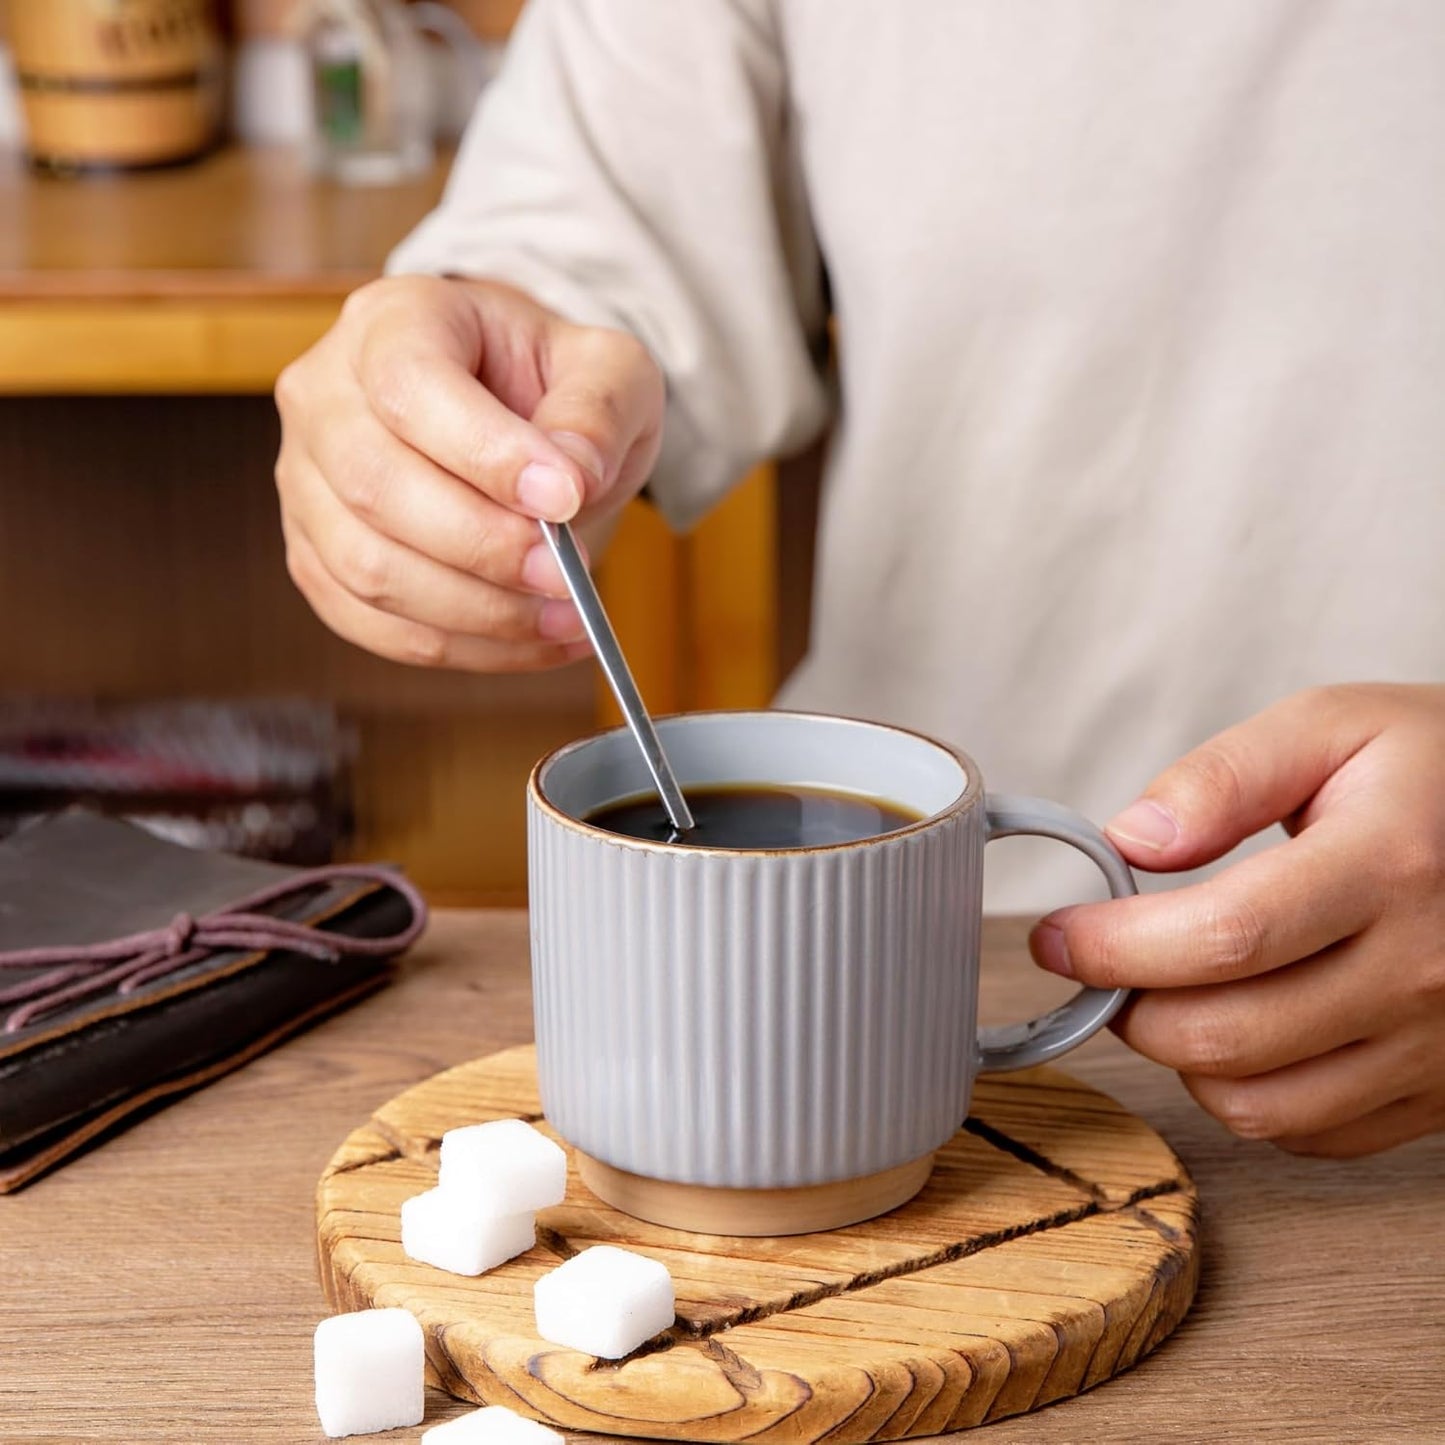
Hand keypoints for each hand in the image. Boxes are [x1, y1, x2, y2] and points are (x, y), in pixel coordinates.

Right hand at [275, 275, 663, 670]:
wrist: (521, 421)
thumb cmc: (555, 386)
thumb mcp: (608, 371)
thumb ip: (596, 413)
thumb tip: (569, 479)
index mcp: (392, 322)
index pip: (408, 386)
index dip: (484, 453)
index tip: (565, 497)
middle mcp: (324, 396)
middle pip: (374, 486)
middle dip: (483, 547)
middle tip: (569, 575)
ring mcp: (307, 483)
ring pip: (367, 569)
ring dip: (477, 612)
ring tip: (567, 615)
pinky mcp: (318, 559)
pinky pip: (375, 625)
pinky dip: (463, 649)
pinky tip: (535, 640)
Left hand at [1030, 683, 1444, 1156]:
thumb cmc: (1433, 771)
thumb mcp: (1333, 726)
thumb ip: (1223, 777)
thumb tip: (1132, 840)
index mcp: (1389, 867)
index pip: (1222, 938)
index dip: (1114, 946)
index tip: (1057, 935)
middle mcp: (1422, 971)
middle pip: (1224, 1035)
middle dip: (1127, 1004)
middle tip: (1100, 962)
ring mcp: (1436, 1046)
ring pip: (1256, 1105)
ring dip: (1179, 1057)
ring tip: (1166, 992)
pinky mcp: (1441, 1092)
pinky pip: (1309, 1133)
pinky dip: (1247, 1096)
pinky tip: (1240, 1029)